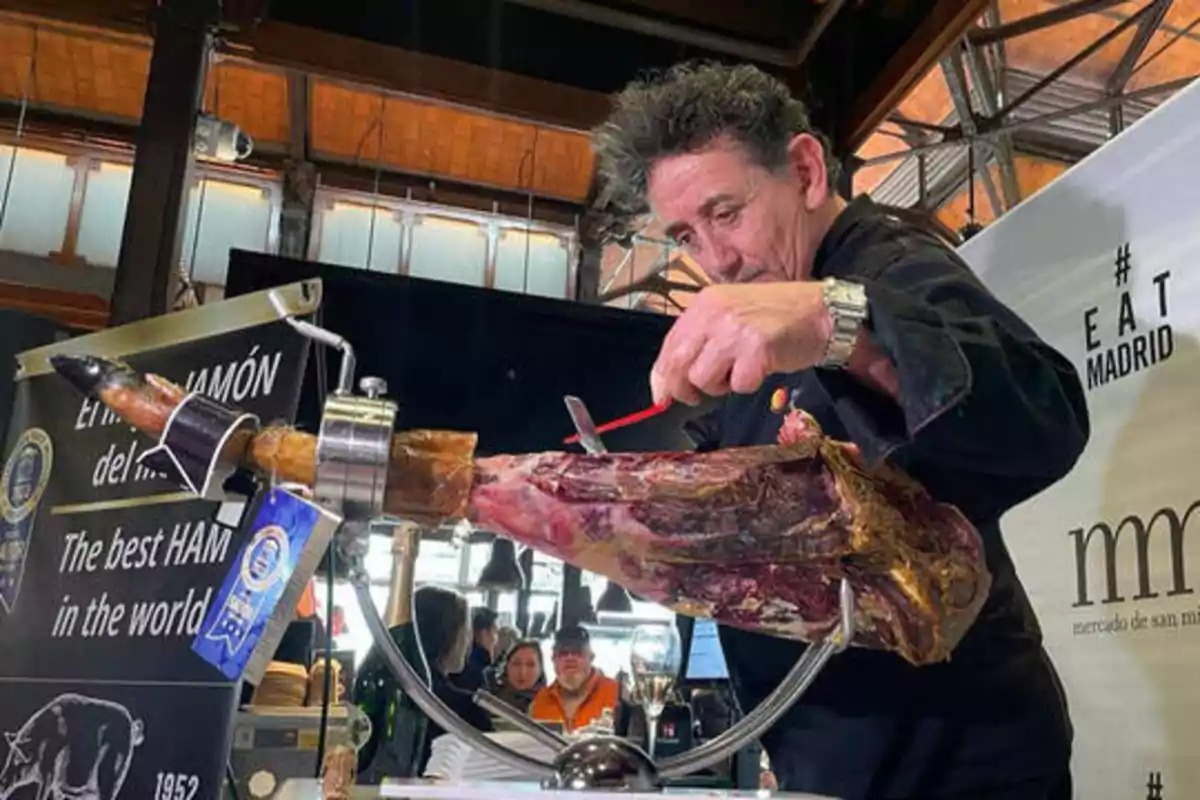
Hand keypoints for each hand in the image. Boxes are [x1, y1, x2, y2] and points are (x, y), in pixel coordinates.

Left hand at [650, 282, 831, 404]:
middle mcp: (714, 314)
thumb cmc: (776, 316)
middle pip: (677, 365)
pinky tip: (760, 369)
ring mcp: (735, 331)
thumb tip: (666, 385)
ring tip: (738, 372)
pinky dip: (748, 385)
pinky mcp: (756, 349)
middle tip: (698, 396)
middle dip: (683, 390)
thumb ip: (700, 343)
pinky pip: (738, 384)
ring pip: (702, 379)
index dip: (661, 376)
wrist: (821, 311)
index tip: (662, 396)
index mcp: (704, 304)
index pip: (668, 346)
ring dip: (719, 386)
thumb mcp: (730, 317)